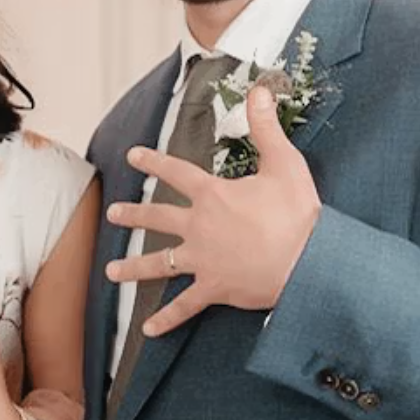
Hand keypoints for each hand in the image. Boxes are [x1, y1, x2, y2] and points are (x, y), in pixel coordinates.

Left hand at [106, 85, 320, 334]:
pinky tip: (148, 331)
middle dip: (132, 215)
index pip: (176, 172)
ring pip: (159, 263)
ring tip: (111, 272)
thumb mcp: (284, 163)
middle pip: (157, 218)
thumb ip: (266, 126)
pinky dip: (167, 319)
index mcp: (213, 195)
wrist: (308, 262)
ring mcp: (203, 260)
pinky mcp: (214, 289)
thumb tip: (259, 89)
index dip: (154, 161)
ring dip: (133, 268)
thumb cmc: (298, 214)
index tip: (133, 155)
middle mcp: (199, 226)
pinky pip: (184, 306)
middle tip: (111, 215)